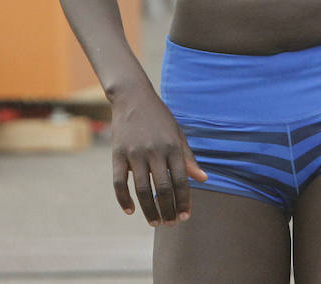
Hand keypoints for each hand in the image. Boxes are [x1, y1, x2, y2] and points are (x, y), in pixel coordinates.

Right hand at [110, 84, 207, 226]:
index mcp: (173, 146)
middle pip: (163, 189)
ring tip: (155, 222)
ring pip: (143, 190)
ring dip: (149, 210)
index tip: (185, 216)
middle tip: (170, 224)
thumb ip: (188, 158)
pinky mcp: (118, 154)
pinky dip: (124, 199)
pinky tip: (131, 210)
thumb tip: (203, 179)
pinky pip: (120, 183)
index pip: (181, 180)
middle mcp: (155, 151)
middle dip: (168, 210)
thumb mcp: (177, 134)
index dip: (184, 201)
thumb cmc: (159, 117)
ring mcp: (135, 153)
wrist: (132, 97)